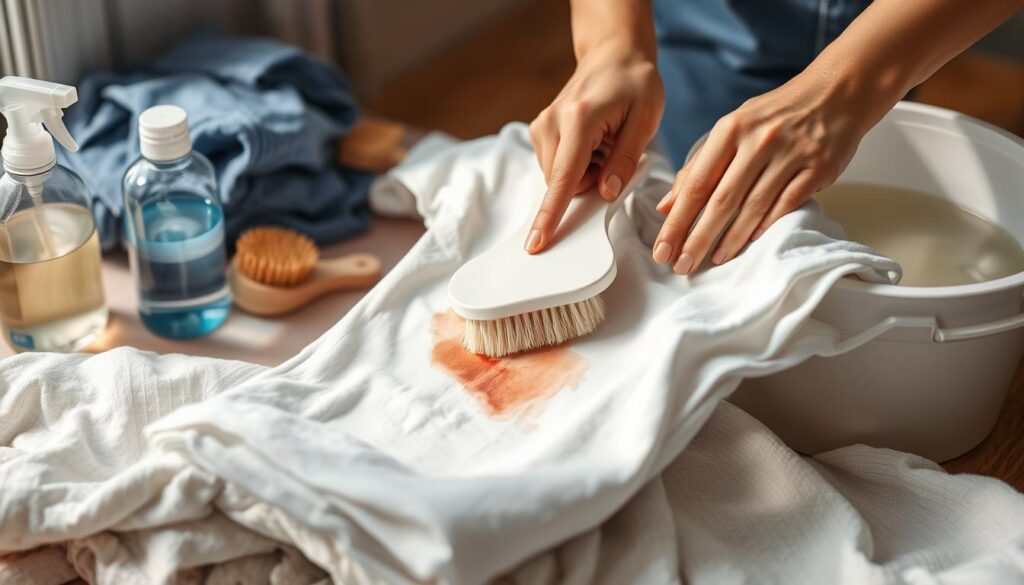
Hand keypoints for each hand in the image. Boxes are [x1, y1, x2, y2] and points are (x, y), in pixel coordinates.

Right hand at [525, 42, 663, 252]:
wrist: (614, 55)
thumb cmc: (635, 83)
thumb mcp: (645, 119)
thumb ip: (625, 159)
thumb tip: (606, 192)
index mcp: (579, 119)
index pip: (564, 178)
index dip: (551, 214)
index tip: (536, 242)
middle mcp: (552, 122)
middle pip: (562, 183)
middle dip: (590, 182)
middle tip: (615, 152)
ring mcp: (542, 126)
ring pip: (558, 178)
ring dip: (584, 173)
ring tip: (605, 143)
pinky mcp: (540, 130)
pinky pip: (556, 167)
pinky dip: (577, 164)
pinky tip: (593, 142)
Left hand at [652, 67, 870, 273]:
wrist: (837, 91)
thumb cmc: (777, 114)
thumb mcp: (734, 128)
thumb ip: (699, 165)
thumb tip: (666, 204)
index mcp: (731, 129)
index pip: (696, 183)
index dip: (677, 220)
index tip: (663, 248)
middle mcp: (758, 140)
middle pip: (721, 200)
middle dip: (698, 238)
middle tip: (682, 265)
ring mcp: (790, 153)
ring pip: (753, 207)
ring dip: (731, 239)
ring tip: (715, 259)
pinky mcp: (818, 167)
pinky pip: (786, 204)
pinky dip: (766, 225)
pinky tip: (750, 242)